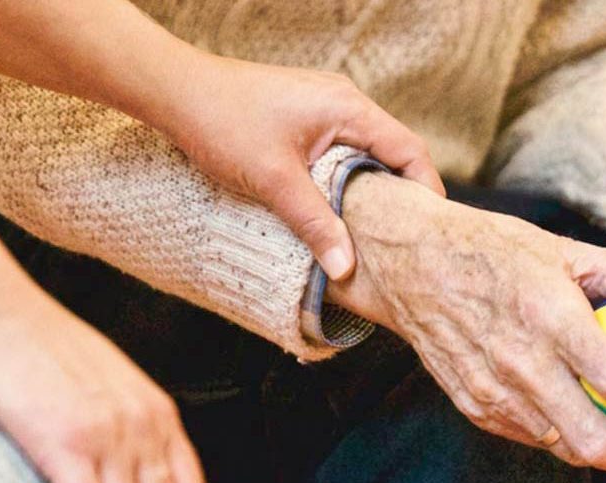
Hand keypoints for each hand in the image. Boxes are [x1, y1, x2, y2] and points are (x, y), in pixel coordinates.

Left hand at [141, 51, 445, 280]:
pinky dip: (344, 178)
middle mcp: (344, 102)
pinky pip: (340, 149)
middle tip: (403, 241)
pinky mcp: (304, 115)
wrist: (176, 91)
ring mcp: (323, 106)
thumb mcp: (274, 181)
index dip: (426, 191)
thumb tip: (346, 268)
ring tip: (371, 233)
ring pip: (364, 153)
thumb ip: (315, 224)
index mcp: (349, 108)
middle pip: (392, 152)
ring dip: (369, 189)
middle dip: (400, 196)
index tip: (429, 231)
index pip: (410, 150)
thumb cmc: (223, 123)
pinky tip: (334, 208)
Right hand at [328, 174, 605, 474]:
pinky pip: (533, 437)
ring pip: (564, 448)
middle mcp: (519, 364)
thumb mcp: (570, 250)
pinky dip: (567, 437)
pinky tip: (588, 421)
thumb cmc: (496, 249)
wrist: (409, 263)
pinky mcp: (474, 407)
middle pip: (594, 441)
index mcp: (550, 318)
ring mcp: (492, 393)